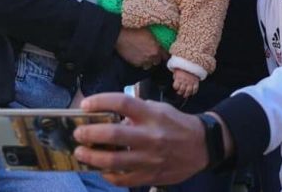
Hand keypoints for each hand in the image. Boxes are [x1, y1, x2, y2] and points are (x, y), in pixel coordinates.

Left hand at [73, 93, 208, 185]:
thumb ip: (135, 112)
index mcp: (152, 115)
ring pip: (113, 161)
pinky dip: (108, 175)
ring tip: (81, 153)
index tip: (85, 105)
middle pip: (113, 135)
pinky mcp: (151, 176)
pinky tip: (102, 169)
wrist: (202, 146)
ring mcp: (150, 158)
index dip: (100, 102)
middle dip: (89, 134)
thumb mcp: (159, 109)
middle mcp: (150, 136)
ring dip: (92, 157)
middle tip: (79, 133)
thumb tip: (106, 117)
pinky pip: (123, 179)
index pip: (122, 103)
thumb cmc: (176, 124)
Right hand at [116, 28, 166, 68]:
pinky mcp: (135, 64)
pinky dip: (141, 62)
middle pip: (157, 61)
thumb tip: (160, 42)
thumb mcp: (149, 33)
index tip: (164, 54)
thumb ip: (156, 40)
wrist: (122, 37)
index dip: (165, 54)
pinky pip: (141, 65)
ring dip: (148, 62)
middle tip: (153, 54)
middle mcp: (151, 57)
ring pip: (149, 65)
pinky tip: (138, 57)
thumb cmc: (135, 32)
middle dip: (156, 58)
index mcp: (156, 49)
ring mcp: (143, 61)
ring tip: (145, 57)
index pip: (165, 56)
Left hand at [172, 69, 199, 97]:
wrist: (193, 62)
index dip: (175, 87)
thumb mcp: (177, 70)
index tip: (176, 87)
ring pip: (188, 91)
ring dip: (186, 94)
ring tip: (185, 95)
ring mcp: (191, 82)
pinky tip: (192, 92)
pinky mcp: (196, 81)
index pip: (175, 86)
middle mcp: (185, 81)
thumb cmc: (184, 67)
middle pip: (181, 90)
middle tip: (180, 92)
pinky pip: (195, 89)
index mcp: (179, 78)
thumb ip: (176, 76)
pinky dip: (194, 92)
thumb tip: (175, 79)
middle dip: (180, 92)